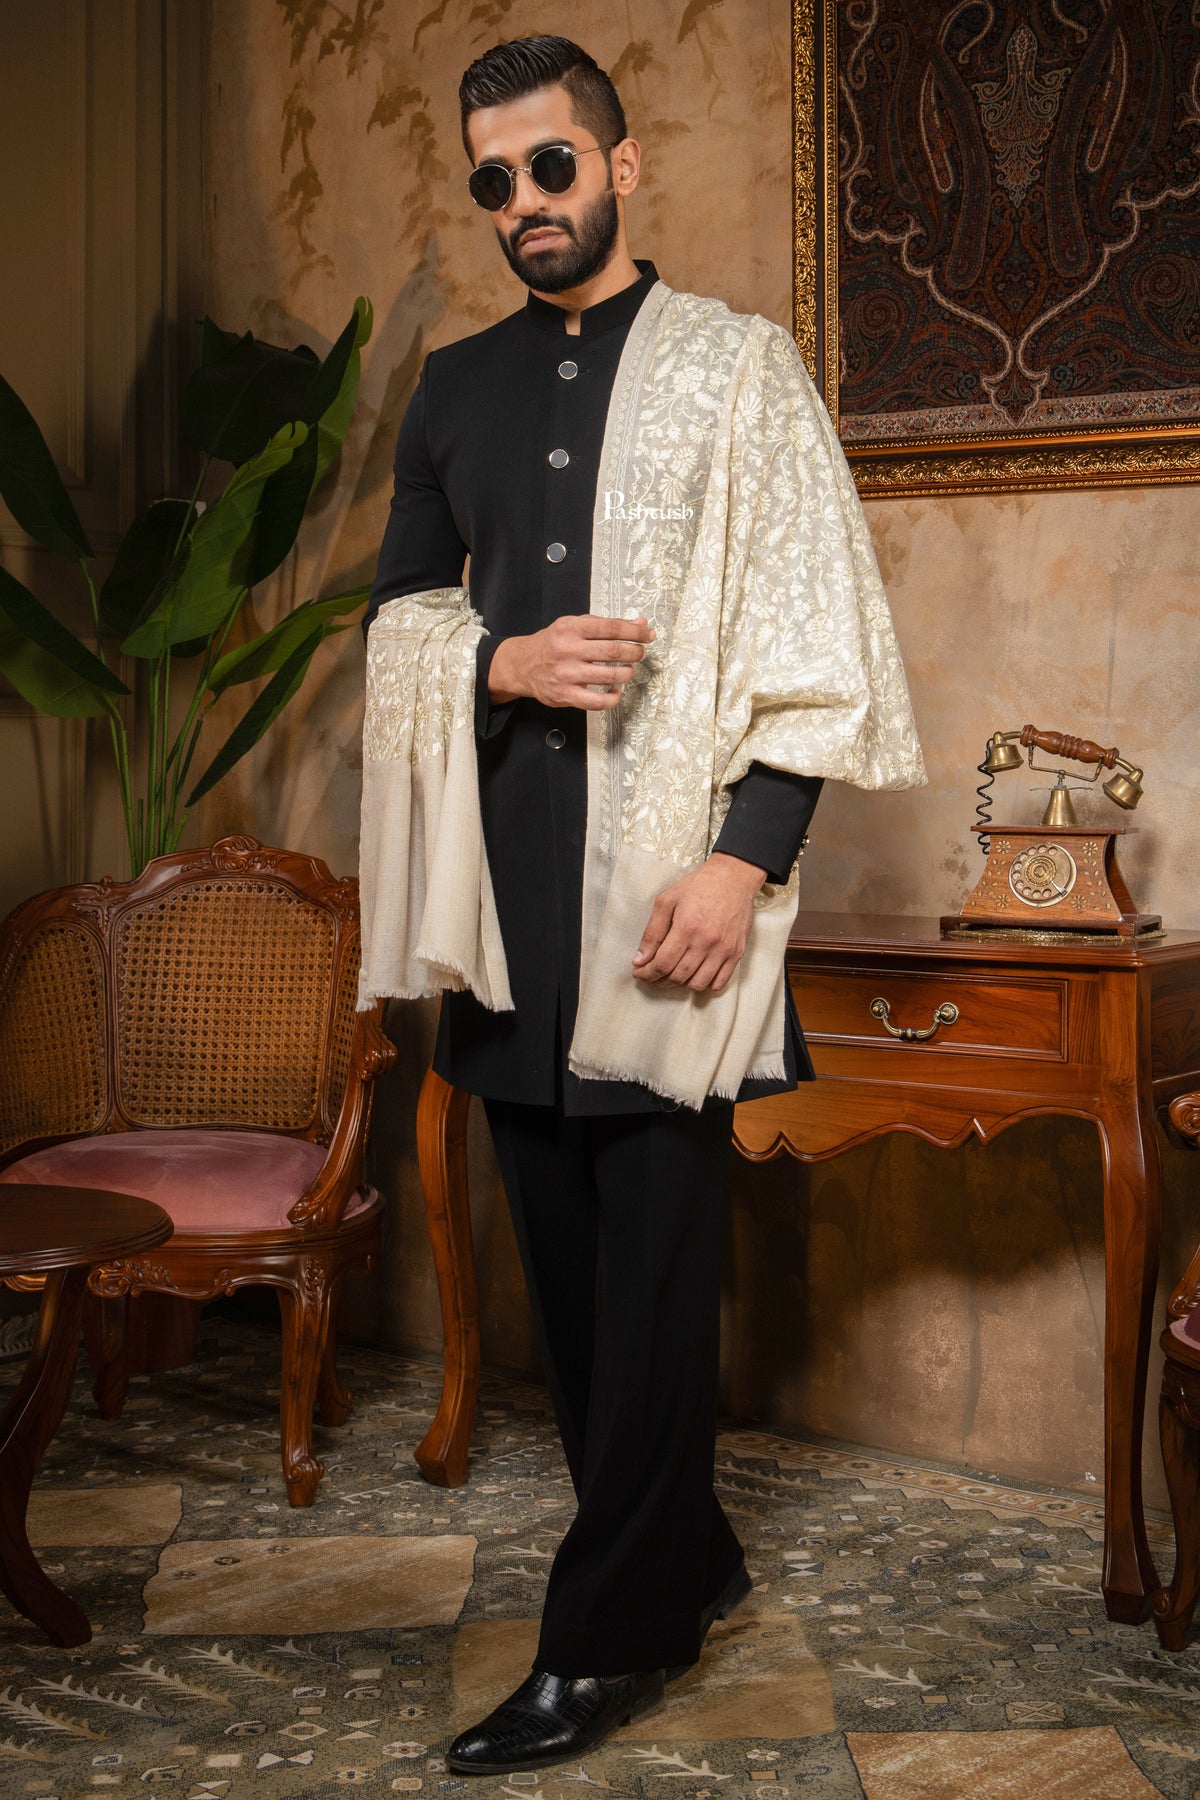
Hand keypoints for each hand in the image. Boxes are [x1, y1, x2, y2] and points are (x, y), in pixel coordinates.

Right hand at [488, 615, 654, 710]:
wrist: (523, 665)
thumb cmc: (553, 644)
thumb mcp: (576, 625)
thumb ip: (607, 625)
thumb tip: (640, 625)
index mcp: (571, 628)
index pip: (611, 628)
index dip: (635, 632)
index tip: (648, 635)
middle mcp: (568, 650)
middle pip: (613, 651)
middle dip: (634, 652)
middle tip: (640, 653)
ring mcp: (566, 674)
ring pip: (609, 677)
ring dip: (627, 673)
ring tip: (628, 670)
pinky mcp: (565, 695)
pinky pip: (597, 702)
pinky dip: (613, 698)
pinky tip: (615, 691)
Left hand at [632, 852, 765, 993]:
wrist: (734, 877)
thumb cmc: (699, 886)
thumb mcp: (667, 901)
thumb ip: (652, 932)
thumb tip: (640, 960)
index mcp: (686, 928)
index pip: (662, 964)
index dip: (647, 973)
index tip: (639, 973)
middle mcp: (706, 942)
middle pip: (678, 976)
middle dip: (659, 980)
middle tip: (652, 974)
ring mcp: (724, 949)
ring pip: (698, 984)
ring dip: (681, 984)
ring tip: (672, 974)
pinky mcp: (736, 952)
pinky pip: (719, 982)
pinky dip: (704, 985)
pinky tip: (694, 975)